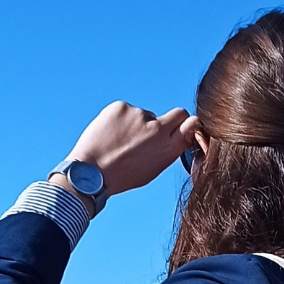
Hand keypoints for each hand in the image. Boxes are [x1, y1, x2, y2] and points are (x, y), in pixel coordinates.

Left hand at [66, 102, 198, 196]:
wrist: (92, 172)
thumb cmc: (122, 176)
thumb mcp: (153, 169)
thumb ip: (168, 150)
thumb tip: (177, 136)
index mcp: (168, 148)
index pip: (191, 123)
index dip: (188, 125)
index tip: (183, 128)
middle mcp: (158, 129)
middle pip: (177, 114)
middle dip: (170, 121)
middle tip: (152, 133)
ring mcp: (139, 115)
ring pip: (144, 116)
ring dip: (136, 125)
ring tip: (120, 143)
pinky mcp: (122, 106)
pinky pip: (126, 111)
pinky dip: (120, 120)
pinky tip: (111, 135)